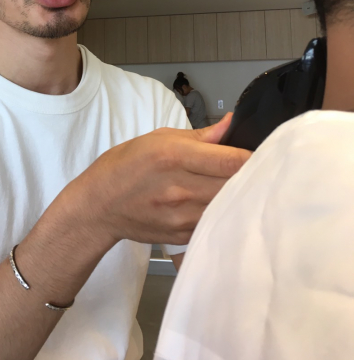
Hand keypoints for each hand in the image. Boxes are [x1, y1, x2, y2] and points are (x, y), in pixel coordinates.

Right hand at [63, 113, 250, 248]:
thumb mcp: (158, 138)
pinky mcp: (183, 235)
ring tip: (242, 186)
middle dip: (252, 177)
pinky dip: (224, 214)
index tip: (261, 153)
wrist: (99, 206)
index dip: (254, 157)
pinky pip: (216, 223)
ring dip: (240, 196)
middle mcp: (180, 188)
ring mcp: (182, 216)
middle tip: (259, 169)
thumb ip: (200, 135)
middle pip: (236, 186)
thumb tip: (231, 124)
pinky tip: (223, 204)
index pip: (232, 161)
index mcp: (173, 156)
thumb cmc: (125, 165)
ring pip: (230, 207)